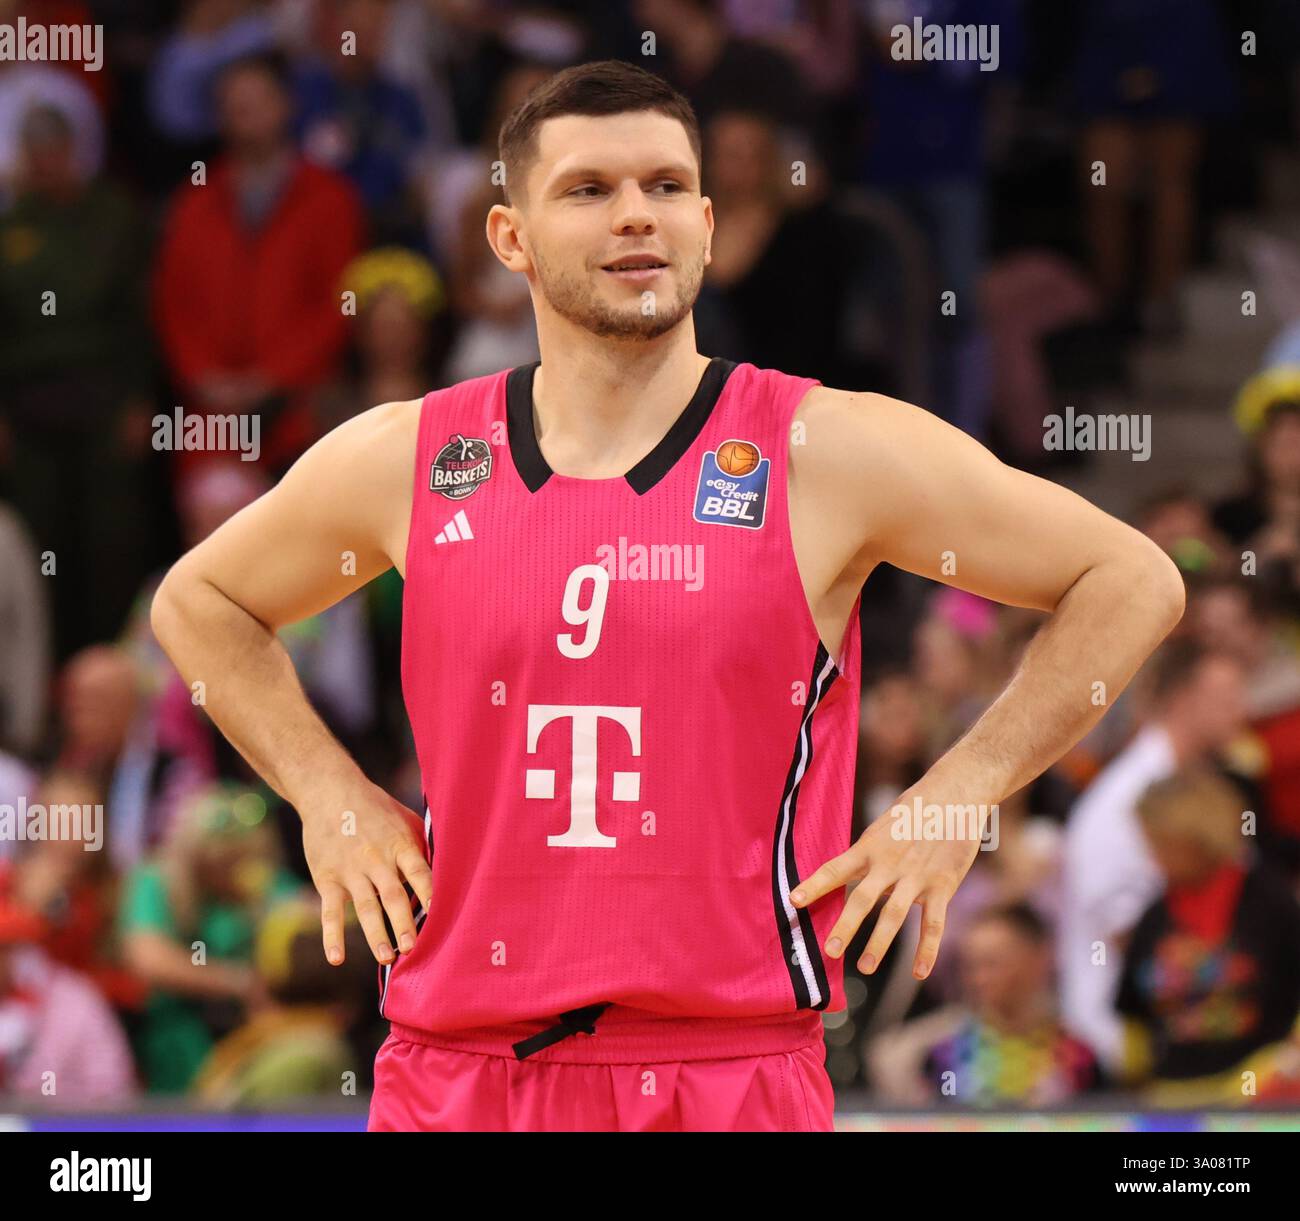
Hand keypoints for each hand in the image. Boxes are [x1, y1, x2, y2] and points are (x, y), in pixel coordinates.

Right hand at [301, 783, 433, 967]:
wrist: (330, 792)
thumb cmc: (377, 809)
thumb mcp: (406, 820)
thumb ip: (423, 847)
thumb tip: (451, 872)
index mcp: (400, 844)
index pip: (419, 872)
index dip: (431, 893)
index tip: (444, 917)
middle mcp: (376, 859)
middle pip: (393, 894)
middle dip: (404, 922)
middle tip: (413, 949)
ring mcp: (350, 870)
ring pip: (365, 907)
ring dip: (375, 935)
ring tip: (386, 959)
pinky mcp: (327, 878)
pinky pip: (330, 911)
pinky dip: (332, 936)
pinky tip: (336, 958)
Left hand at [790, 787, 983, 979]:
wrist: (955, 795)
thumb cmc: (913, 810)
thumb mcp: (883, 826)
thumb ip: (868, 854)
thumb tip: (848, 877)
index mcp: (870, 846)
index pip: (835, 868)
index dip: (813, 885)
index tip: (792, 902)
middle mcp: (890, 863)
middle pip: (863, 898)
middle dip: (846, 925)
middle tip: (830, 951)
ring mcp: (916, 876)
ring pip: (894, 914)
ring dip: (879, 943)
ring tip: (864, 967)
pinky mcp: (942, 886)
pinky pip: (933, 924)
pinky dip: (927, 950)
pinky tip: (919, 973)